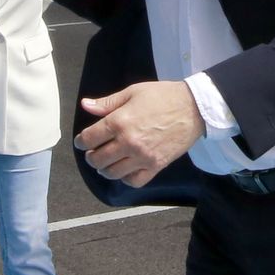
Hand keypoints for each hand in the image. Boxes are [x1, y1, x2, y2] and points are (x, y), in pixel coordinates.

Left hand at [74, 80, 205, 186]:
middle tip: (92, 152)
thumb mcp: (132, 93)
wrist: (194, 108)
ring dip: (104, 169)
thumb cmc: (162, 96)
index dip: (81, 141)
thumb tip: (85, 105)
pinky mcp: (156, 166)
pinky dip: (125, 178)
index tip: (81, 141)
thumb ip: (107, 103)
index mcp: (119, 121)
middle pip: (98, 159)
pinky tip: (124, 170)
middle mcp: (128, 142)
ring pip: (113, 173)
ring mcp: (142, 156)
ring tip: (106, 162)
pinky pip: (134, 181)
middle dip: (90, 157)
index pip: (89, 138)